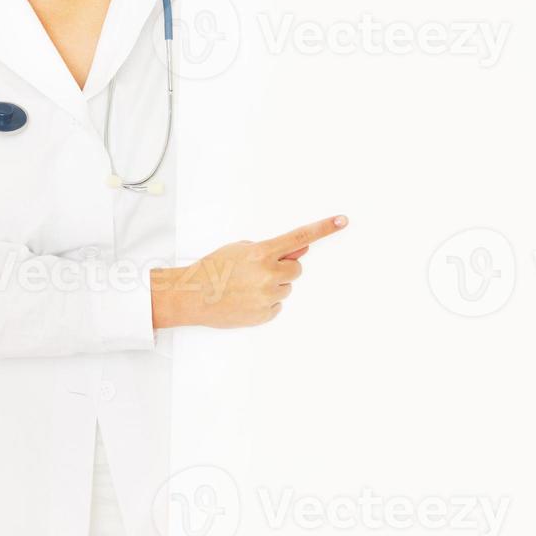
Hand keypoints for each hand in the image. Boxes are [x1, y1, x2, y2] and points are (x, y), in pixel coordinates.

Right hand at [151, 215, 348, 329]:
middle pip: (296, 270)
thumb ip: (272, 249)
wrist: (193, 295)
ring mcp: (267, 296)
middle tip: (259, 271)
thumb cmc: (214, 268)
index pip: (300, 236)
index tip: (342, 220)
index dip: (323, 228)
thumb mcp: (240, 248)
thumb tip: (299, 250)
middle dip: (283, 269)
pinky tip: (246, 299)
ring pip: (286, 288)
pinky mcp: (265, 315)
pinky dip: (266, 302)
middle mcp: (268, 274)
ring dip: (273, 286)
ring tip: (247, 287)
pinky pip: (277, 305)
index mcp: (262, 253)